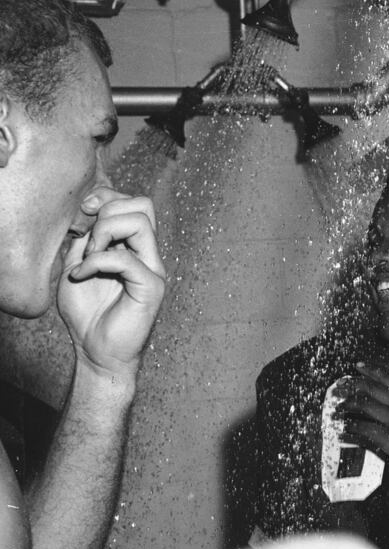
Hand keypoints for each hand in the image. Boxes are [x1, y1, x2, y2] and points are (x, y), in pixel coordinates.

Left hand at [56, 189, 165, 381]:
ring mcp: (152, 269)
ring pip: (141, 223)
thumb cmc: (87, 313)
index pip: (133, 203)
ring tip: (88, 257)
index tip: (83, 211)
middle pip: (143, 205)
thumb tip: (84, 217)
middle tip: (88, 239)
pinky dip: (96, 262)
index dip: (107, 197)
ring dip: (106, 233)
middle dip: (108, 212)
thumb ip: (84, 241)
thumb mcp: (76, 266)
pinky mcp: (151, 287)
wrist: (95, 350)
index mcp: (133, 247)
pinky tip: (81, 276)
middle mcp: (148, 254)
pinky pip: (127, 259)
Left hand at [339, 363, 388, 487]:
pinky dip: (351, 430)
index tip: (358, 366)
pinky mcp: (388, 438)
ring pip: (364, 406)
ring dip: (348, 407)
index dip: (371, 371)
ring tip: (339, 409)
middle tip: (341, 388)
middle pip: (372, 389)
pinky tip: (344, 432)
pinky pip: (362, 430)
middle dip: (353, 387)